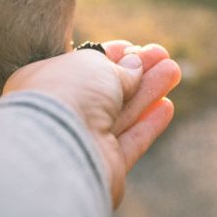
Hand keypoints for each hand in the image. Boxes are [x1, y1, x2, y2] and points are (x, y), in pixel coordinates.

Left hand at [3, 41, 180, 207]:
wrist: (58, 149)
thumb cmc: (67, 94)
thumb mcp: (95, 66)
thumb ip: (118, 68)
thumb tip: (134, 66)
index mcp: (42, 84)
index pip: (82, 68)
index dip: (110, 57)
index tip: (135, 47)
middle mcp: (59, 115)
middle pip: (106, 92)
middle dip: (137, 73)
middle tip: (164, 56)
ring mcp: (81, 143)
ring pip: (120, 115)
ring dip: (148, 93)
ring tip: (173, 71)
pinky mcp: (103, 168)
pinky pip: (128, 143)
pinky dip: (147, 125)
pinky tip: (166, 107)